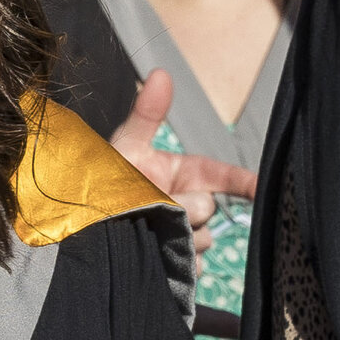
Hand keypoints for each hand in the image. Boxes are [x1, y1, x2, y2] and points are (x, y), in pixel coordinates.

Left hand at [105, 72, 256, 251]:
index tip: (259, 189)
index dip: (245, 183)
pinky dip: (175, 261)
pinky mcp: (176, 265)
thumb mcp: (124, 146)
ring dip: (178, 236)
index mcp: (185, 174)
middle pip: (208, 208)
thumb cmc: (101, 182)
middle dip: (186, 207)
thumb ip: (146, 114)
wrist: (80, 226)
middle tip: (157, 205)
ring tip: (147, 229)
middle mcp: (188, 204)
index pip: (224, 176)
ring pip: (200, 238)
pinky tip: (154, 254)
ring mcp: (183, 236)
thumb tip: (161, 74)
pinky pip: (190, 265)